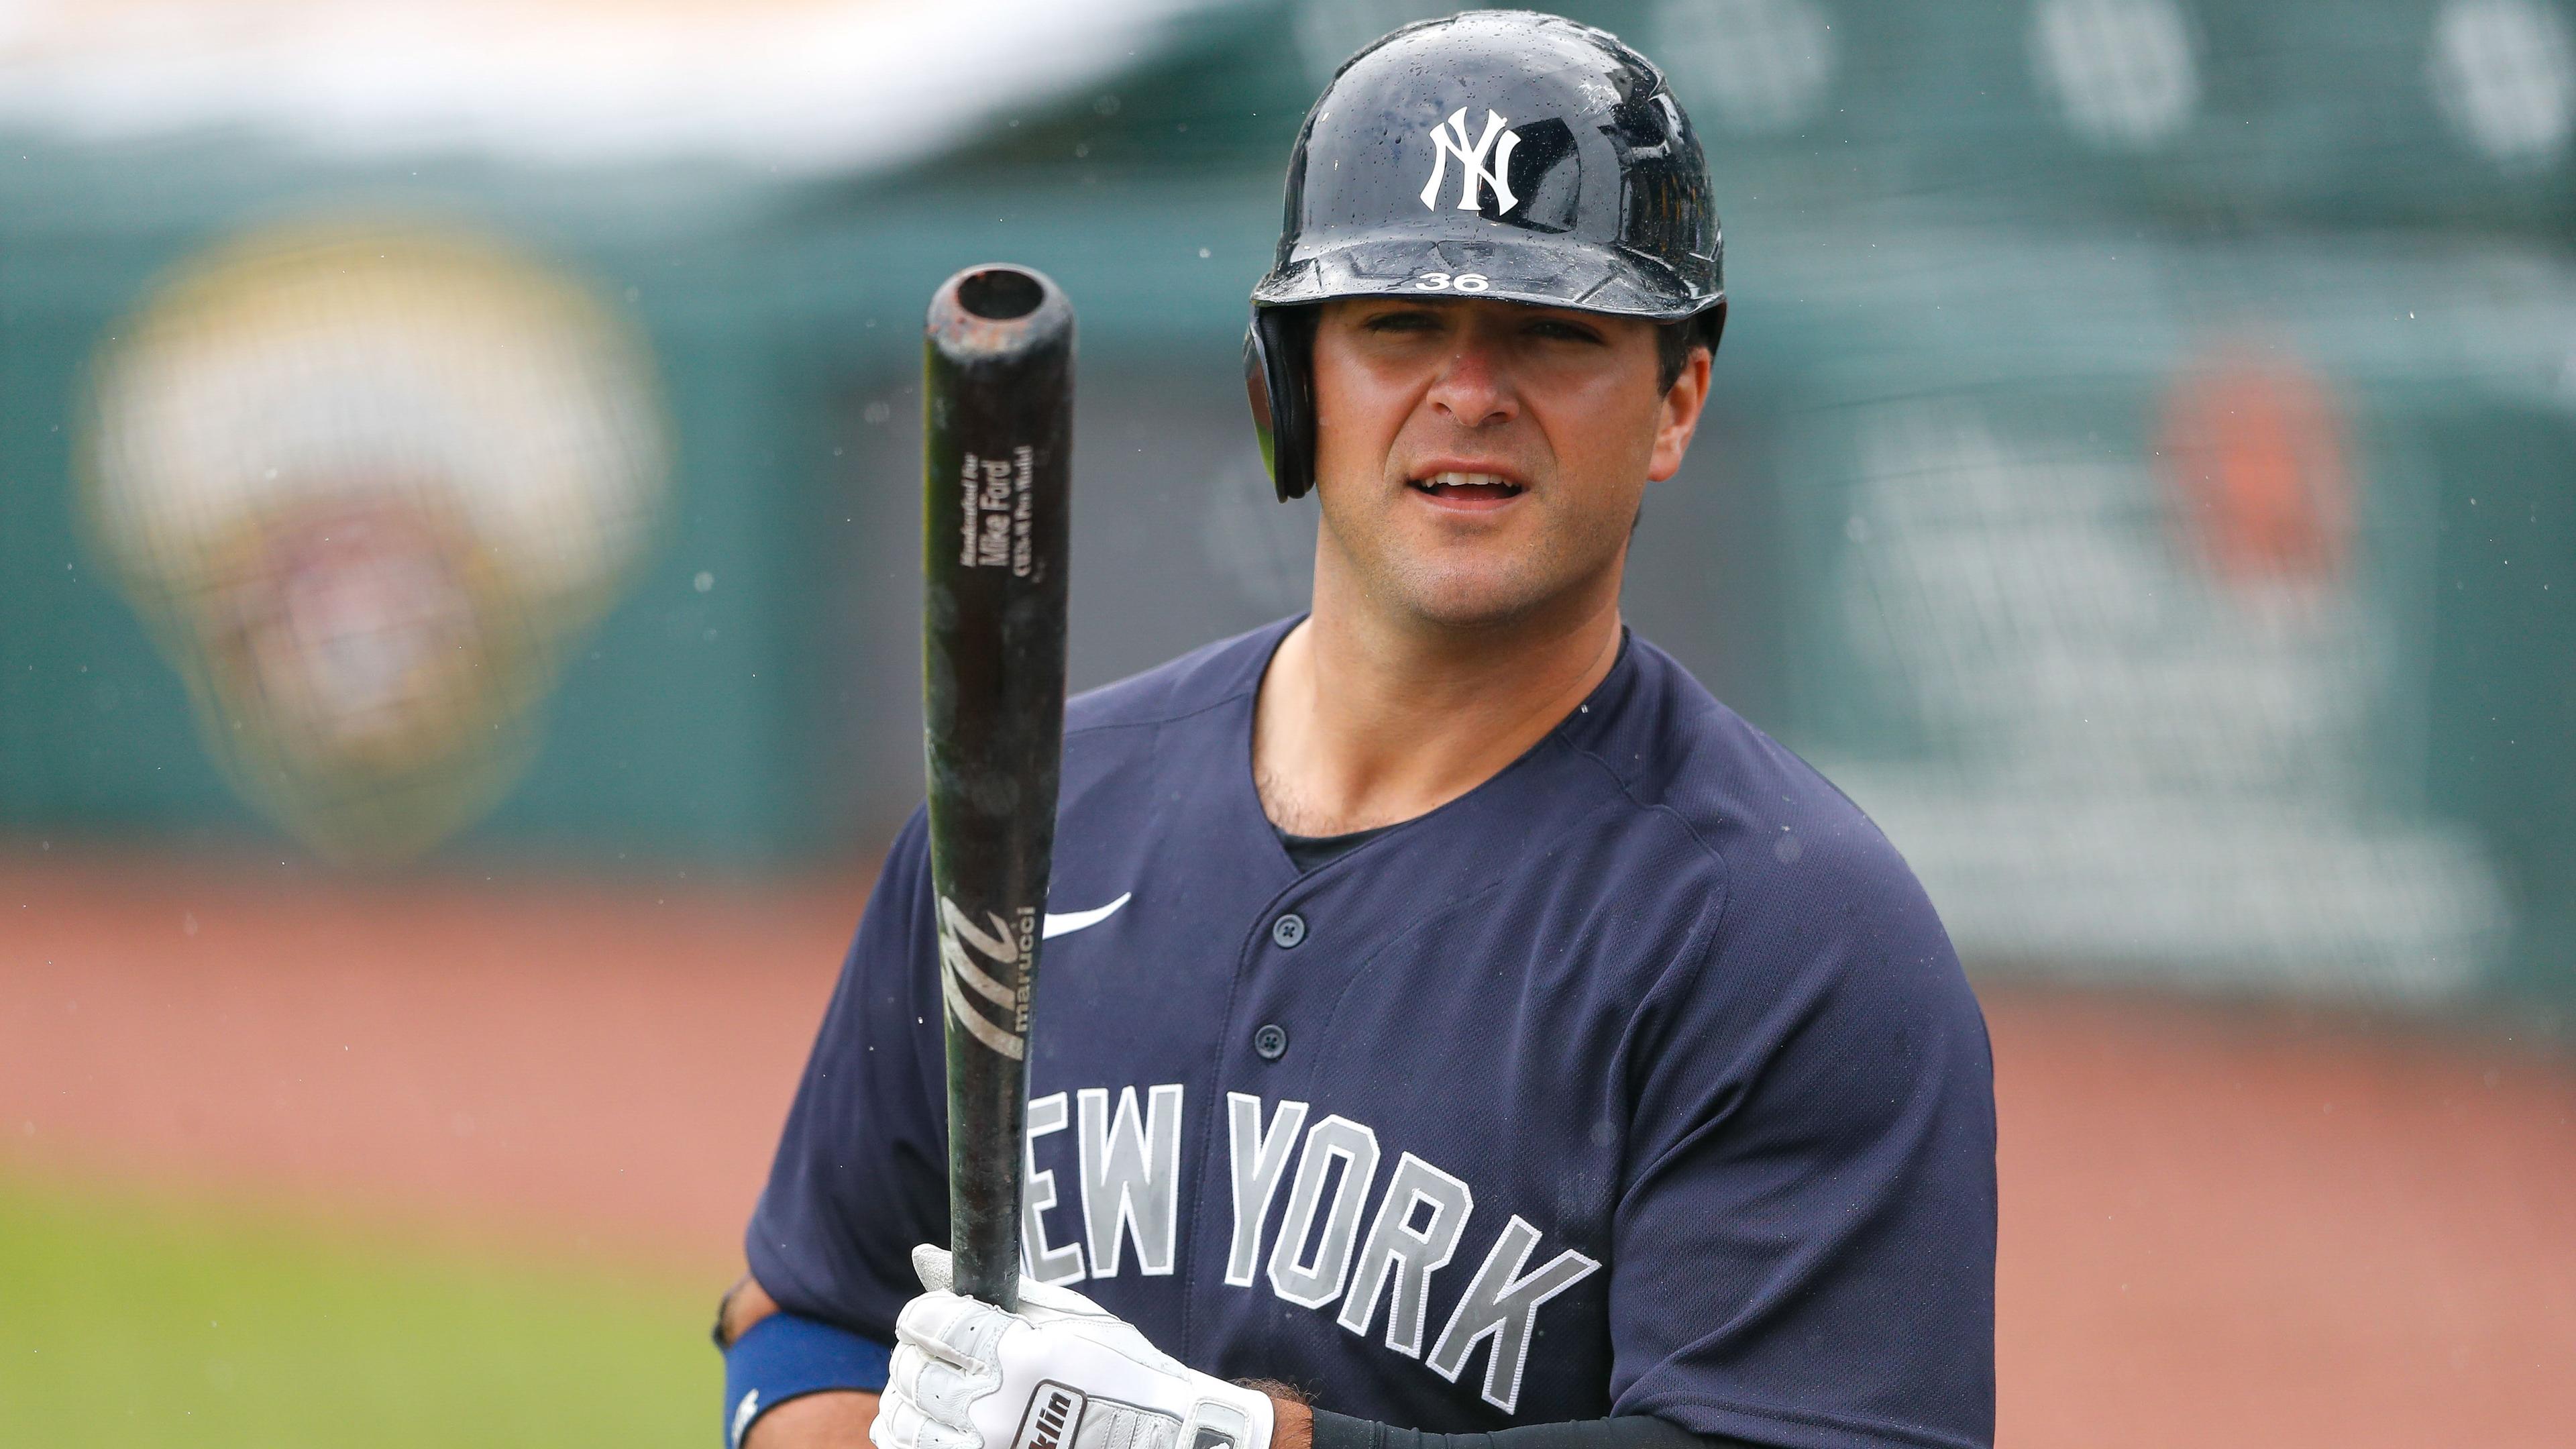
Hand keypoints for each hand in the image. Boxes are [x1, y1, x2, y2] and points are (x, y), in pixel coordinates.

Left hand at [871, 1245, 1273, 1448]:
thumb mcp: (1065, 1315)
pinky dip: (905, 1436)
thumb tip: (925, 1255)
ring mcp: (986, 1447)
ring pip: (906, 1419)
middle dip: (913, 1354)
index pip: (931, 1321)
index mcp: (1017, 1353)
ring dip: (905, 1397)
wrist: (1158, 1436)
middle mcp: (994, 1405)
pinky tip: (919, 1423)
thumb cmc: (1119, 1369)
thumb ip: (996, 1288)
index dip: (922, 1314)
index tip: (930, 1315)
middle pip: (913, 1371)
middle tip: (928, 1350)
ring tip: (924, 1387)